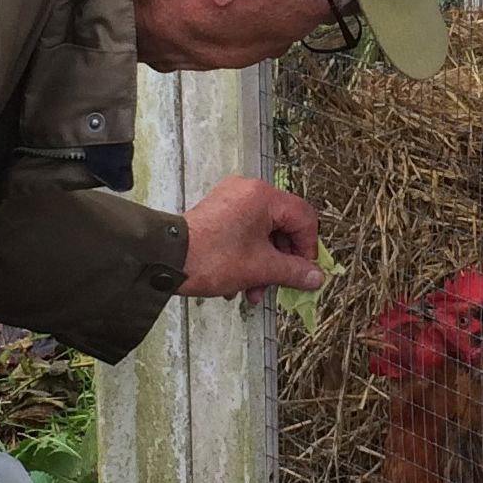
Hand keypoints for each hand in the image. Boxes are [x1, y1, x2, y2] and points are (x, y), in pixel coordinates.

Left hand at [179, 176, 320, 306]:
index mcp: (264, 196)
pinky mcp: (218, 211)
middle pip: (283, 226)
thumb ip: (294, 272)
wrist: (166, 258)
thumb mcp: (261, 268)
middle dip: (282, 261)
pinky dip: (247, 256)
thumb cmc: (213, 258)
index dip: (308, 248)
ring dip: (264, 264)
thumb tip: (317, 277)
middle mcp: (249, 190)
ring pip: (263, 232)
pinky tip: (238, 282)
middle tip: (280, 285)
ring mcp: (231, 199)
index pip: (304, 218)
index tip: (304, 273)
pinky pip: (245, 232)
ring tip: (254, 292)